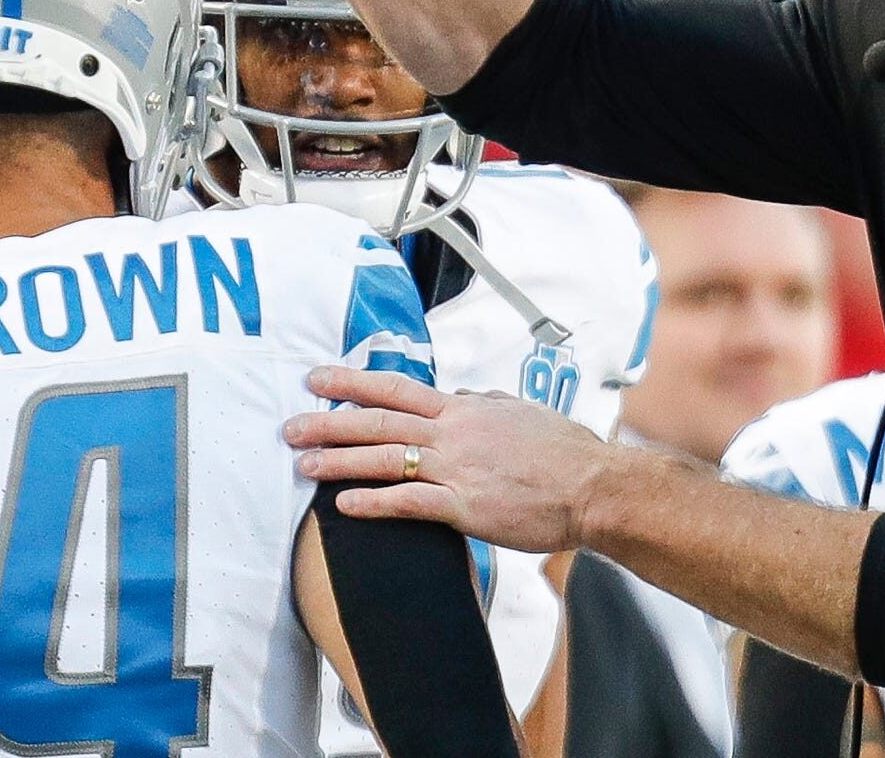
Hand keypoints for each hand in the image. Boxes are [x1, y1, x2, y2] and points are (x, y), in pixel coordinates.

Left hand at [285, 367, 615, 554]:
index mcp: (465, 409)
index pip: (397, 388)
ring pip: (386, 459)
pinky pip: (410, 503)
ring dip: (339, 461)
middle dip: (329, 421)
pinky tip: (345, 506)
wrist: (594, 485)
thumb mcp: (521, 413)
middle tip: (290, 425)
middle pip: (379, 421)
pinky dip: (374, 503)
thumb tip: (464, 397)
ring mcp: (458, 469)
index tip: (318, 378)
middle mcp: (455, 433)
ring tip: (304, 465)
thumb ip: (486, 404)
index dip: (353, 381)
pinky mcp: (466, 507)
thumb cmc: (565, 452)